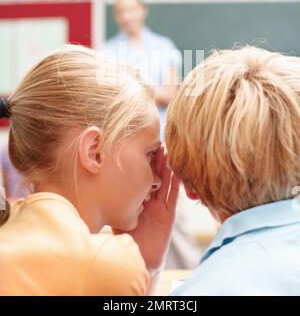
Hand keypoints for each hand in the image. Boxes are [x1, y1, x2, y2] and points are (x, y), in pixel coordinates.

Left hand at [113, 145, 179, 270]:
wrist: (140, 259)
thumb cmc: (127, 239)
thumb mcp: (117, 216)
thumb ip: (112, 203)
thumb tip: (94, 187)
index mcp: (139, 198)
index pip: (141, 177)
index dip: (142, 163)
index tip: (140, 147)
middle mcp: (150, 200)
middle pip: (154, 176)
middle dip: (156, 161)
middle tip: (157, 144)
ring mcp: (160, 206)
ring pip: (164, 183)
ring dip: (166, 169)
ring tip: (167, 153)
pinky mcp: (168, 215)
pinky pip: (172, 198)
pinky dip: (174, 185)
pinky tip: (175, 173)